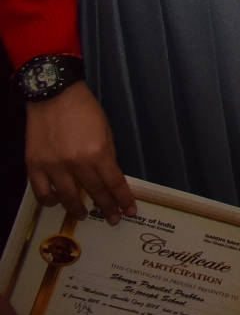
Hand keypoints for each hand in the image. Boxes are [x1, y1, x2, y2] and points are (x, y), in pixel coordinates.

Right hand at [26, 84, 135, 222]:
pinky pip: (41, 192)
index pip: (114, 183)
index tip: (130, 210)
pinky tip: (55, 202)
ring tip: (84, 215)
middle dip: (107, 207)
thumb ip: (107, 155)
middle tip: (114, 218)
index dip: (123, 199)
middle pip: (94, 192)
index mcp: (98, 153)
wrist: (54, 96)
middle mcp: (76, 163)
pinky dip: (49, 200)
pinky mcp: (34, 166)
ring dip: (77, 209)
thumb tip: (108, 177)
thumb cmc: (85, 110)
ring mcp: (53, 167)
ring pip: (67, 197)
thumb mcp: (106, 130)